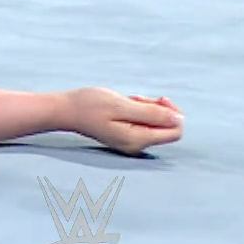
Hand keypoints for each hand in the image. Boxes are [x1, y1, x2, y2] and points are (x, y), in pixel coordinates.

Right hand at [66, 89, 183, 154]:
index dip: (173, 113)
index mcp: (138, 140)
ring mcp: (130, 143)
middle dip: (158, 109)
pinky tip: (124, 105)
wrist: (64, 110)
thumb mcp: (121, 105)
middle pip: (166, 129)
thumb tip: (179, 119)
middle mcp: (137, 146)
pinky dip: (138, 112)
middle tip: (137, 98)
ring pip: (155, 125)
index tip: (159, 99)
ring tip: (128, 100)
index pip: (175, 131)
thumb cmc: (89, 105)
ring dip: (147, 109)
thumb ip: (152, 113)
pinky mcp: (124, 137)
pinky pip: (143, 125)